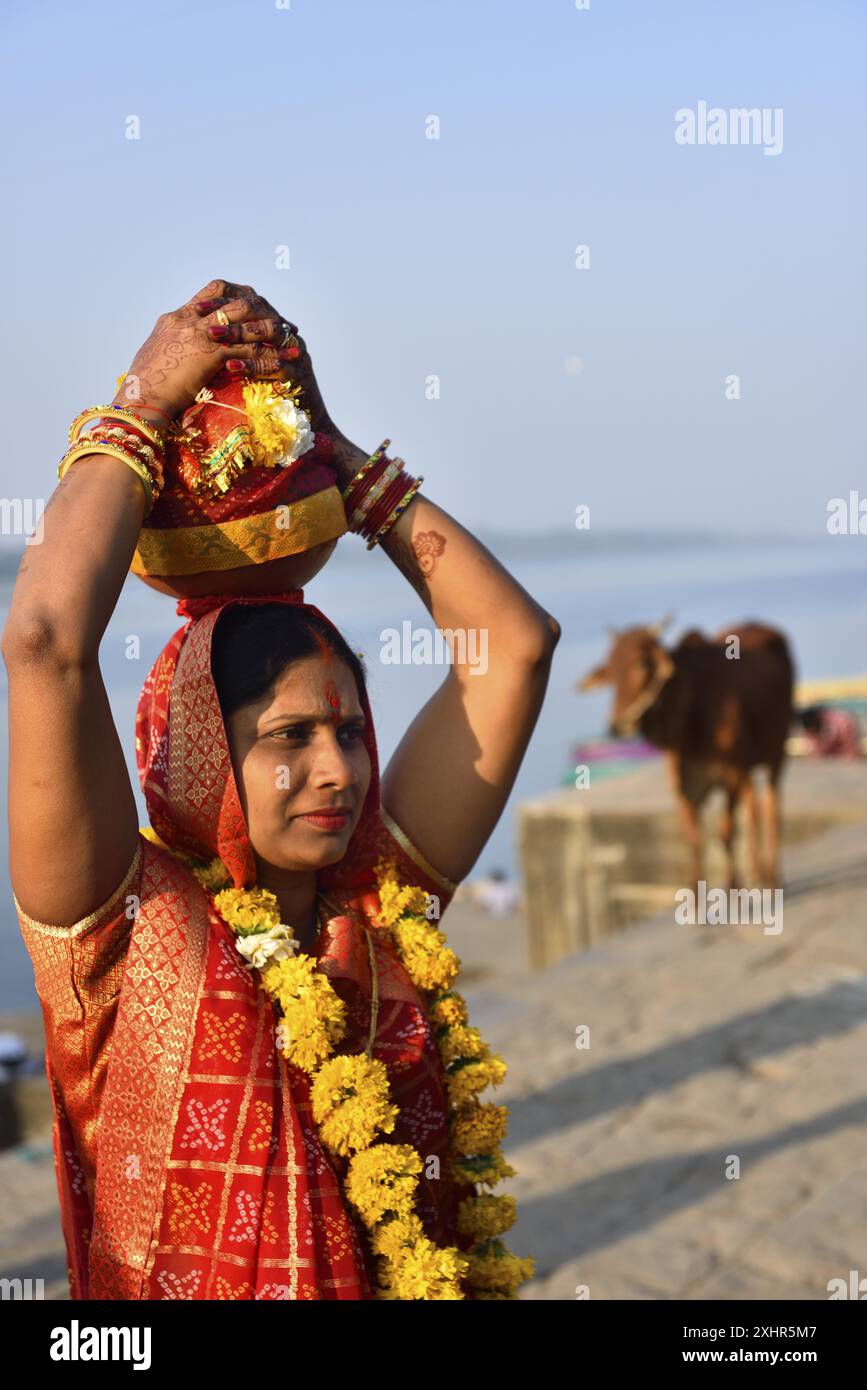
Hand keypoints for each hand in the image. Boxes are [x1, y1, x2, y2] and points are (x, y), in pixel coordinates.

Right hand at [112, 278, 307, 425]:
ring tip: (291, 337)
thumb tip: (175, 351)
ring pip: (246, 320)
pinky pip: (248, 350)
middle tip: (279, 320)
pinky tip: (283, 361)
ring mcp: (200, 334)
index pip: (212, 293)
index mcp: (176, 318)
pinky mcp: (211, 354)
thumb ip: (170, 347)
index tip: (254, 305)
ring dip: (271, 329)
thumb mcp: (155, 356)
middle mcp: (189, 320)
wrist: (139, 398)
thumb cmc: (143, 387)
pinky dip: (268, 354)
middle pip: (234, 299)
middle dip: (261, 309)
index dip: (237, 297)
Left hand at [182, 281, 371, 482]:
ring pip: (267, 333)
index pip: (249, 303)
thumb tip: (202, 338)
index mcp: (274, 330)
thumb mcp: (251, 367)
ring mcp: (295, 354)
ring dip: (238, 334)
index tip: (197, 307)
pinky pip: (274, 364)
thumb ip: (235, 349)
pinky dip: (251, 364)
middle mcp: (286, 337)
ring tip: (213, 336)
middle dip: (228, 314)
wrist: (302, 427)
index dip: (224, 302)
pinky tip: (230, 365)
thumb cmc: (271, 398)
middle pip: (258, 313)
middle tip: (203, 318)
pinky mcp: (299, 376)